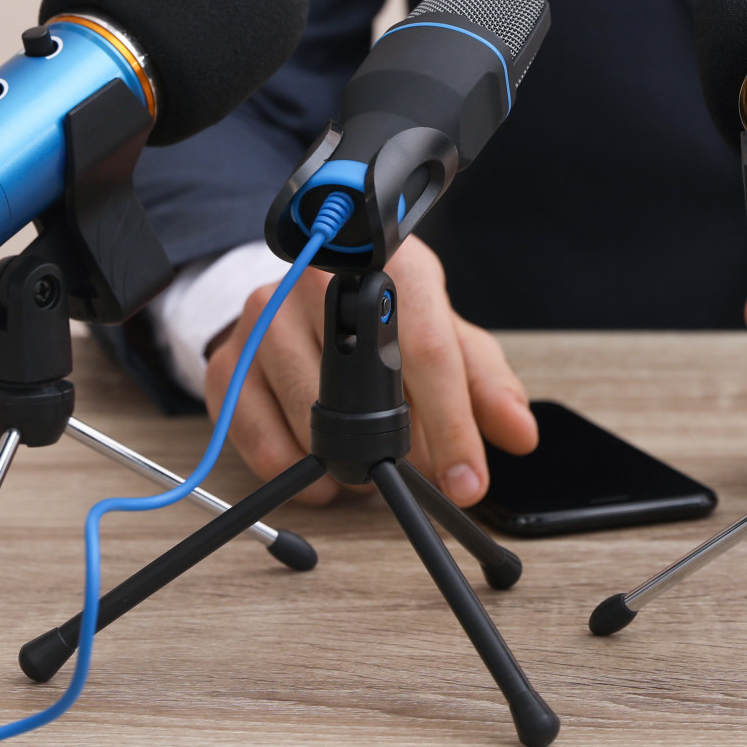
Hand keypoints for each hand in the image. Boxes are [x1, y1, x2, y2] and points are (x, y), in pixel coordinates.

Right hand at [202, 234, 537, 505]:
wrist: (307, 288)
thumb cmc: (389, 315)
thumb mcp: (449, 335)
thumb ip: (487, 384)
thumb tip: (519, 434)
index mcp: (390, 264)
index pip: (425, 351)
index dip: (452, 426)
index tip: (468, 483)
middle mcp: (318, 280)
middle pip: (366, 391)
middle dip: (400, 448)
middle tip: (416, 471)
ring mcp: (264, 318)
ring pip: (312, 420)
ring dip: (348, 461)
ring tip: (367, 456)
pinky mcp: (228, 359)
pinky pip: (259, 440)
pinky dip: (295, 470)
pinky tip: (319, 465)